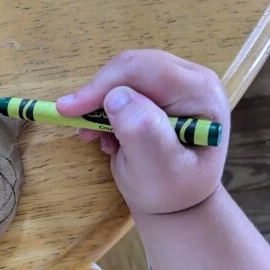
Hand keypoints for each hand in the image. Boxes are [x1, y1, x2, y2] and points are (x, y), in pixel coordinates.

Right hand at [56, 50, 230, 214]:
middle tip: (78, 125)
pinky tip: (105, 135)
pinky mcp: (157, 91)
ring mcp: (174, 83)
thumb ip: (142, 133)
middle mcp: (190, 79)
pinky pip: (120, 85)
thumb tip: (116, 96)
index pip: (144, 70)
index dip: (103, 85)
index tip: (70, 111)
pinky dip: (103, 108)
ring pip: (121, 74)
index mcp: (199, 92)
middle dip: (98, 94)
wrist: (176, 201)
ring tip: (94, 137)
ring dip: (99, 104)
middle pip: (131, 67)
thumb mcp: (158, 171)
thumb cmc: (171, 190)